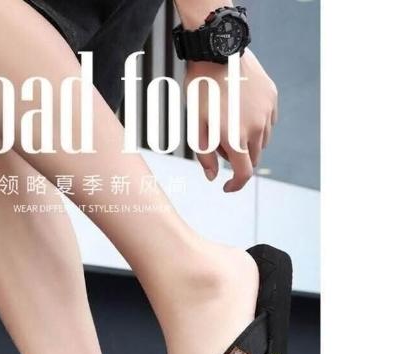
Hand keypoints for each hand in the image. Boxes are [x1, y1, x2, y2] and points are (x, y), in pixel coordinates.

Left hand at [186, 50, 277, 192]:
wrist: (217, 52)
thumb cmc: (200, 91)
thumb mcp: (195, 126)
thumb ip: (205, 155)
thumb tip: (213, 177)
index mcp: (235, 138)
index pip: (243, 173)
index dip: (235, 185)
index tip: (227, 187)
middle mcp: (255, 128)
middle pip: (252, 158)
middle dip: (238, 159)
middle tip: (220, 143)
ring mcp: (266, 112)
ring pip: (261, 141)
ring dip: (248, 142)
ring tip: (229, 123)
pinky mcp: (272, 98)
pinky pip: (268, 122)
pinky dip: (257, 125)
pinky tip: (241, 112)